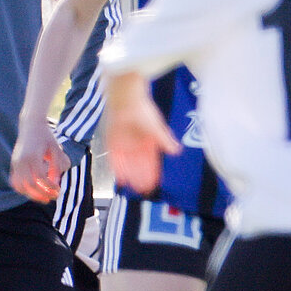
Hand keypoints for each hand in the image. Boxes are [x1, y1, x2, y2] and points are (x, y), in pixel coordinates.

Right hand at [11, 118, 70, 202]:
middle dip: (42, 194)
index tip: (59, 190)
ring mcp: (15, 163)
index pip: (40, 178)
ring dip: (32, 195)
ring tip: (44, 197)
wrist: (31, 125)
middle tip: (53, 196)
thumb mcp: (55, 149)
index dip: (50, 187)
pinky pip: (14, 182)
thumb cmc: (46, 136)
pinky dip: (23, 189)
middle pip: (29, 185)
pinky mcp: (13, 164)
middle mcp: (21, 161)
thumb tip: (56, 183)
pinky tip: (34, 191)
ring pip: (19, 186)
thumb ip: (56, 166)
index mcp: (32, 156)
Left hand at [103, 77, 179, 195]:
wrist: (126, 101)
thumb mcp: (157, 128)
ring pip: (128, 164)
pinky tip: (120, 178)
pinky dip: (118, 168)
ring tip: (133, 187)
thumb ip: (165, 140)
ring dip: (130, 175)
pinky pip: (115, 159)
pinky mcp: (113, 142)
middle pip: (139, 165)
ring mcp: (124, 144)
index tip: (153, 183)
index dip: (152, 172)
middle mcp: (136, 144)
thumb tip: (177, 151)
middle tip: (143, 189)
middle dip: (141, 177)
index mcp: (148, 142)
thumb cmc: (144, 112)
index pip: (150, 161)